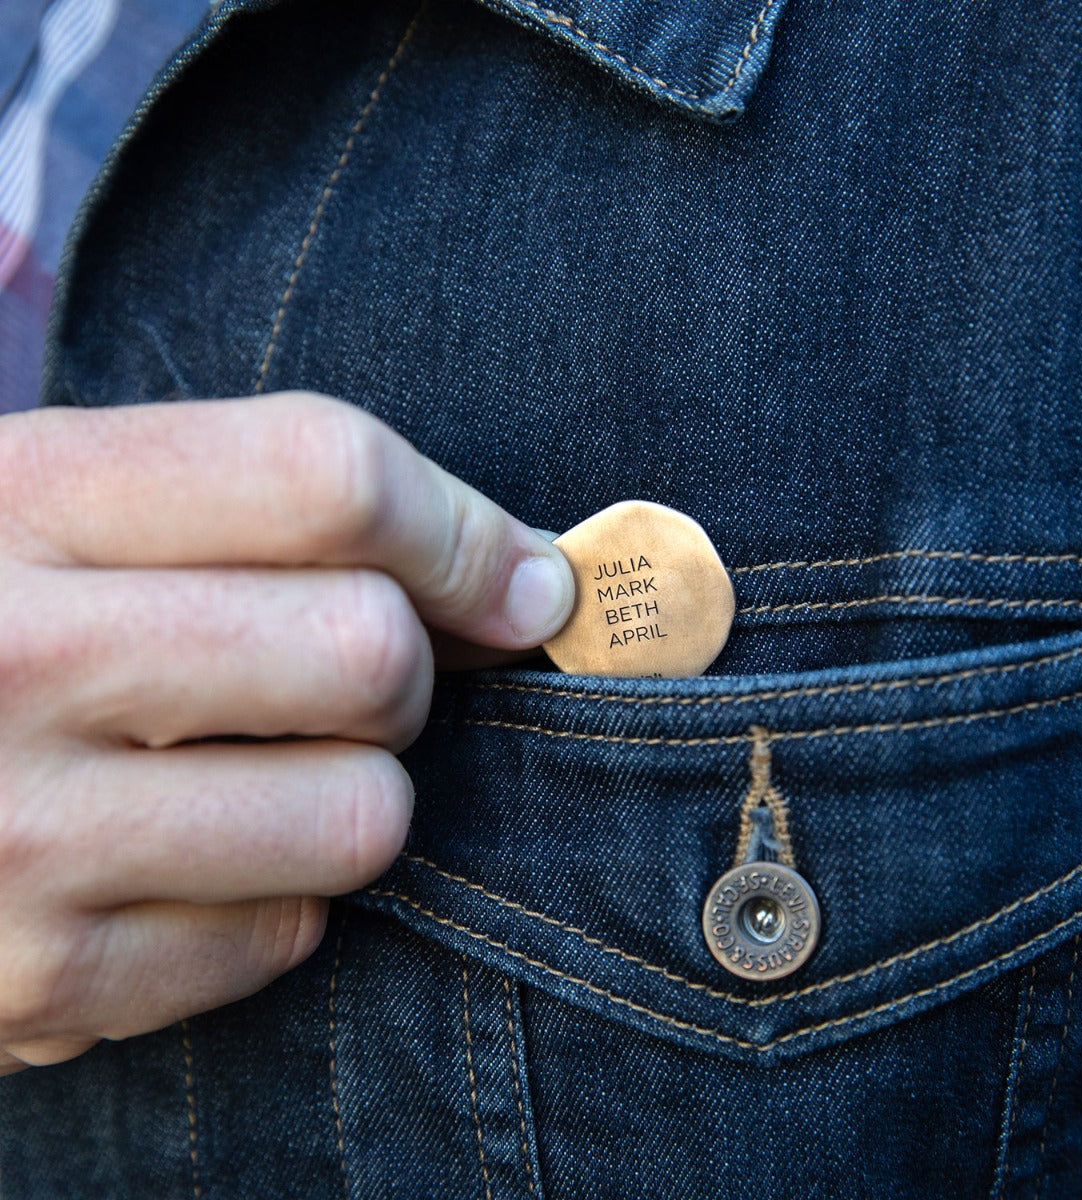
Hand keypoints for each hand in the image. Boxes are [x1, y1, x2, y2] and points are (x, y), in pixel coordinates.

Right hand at [0, 391, 573, 1073]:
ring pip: (363, 815)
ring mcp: (15, 838)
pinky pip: (292, 934)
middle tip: (340, 674)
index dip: (461, 528)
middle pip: (373, 655)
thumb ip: (280, 504)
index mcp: (24, 494)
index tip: (515, 575)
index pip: (328, 476)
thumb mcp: (76, 505)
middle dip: (404, 667)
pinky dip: (281, 896)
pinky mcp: (41, 985)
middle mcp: (8, 659)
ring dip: (352, 789)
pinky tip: (190, 857)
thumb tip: (530, 578)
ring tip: (259, 766)